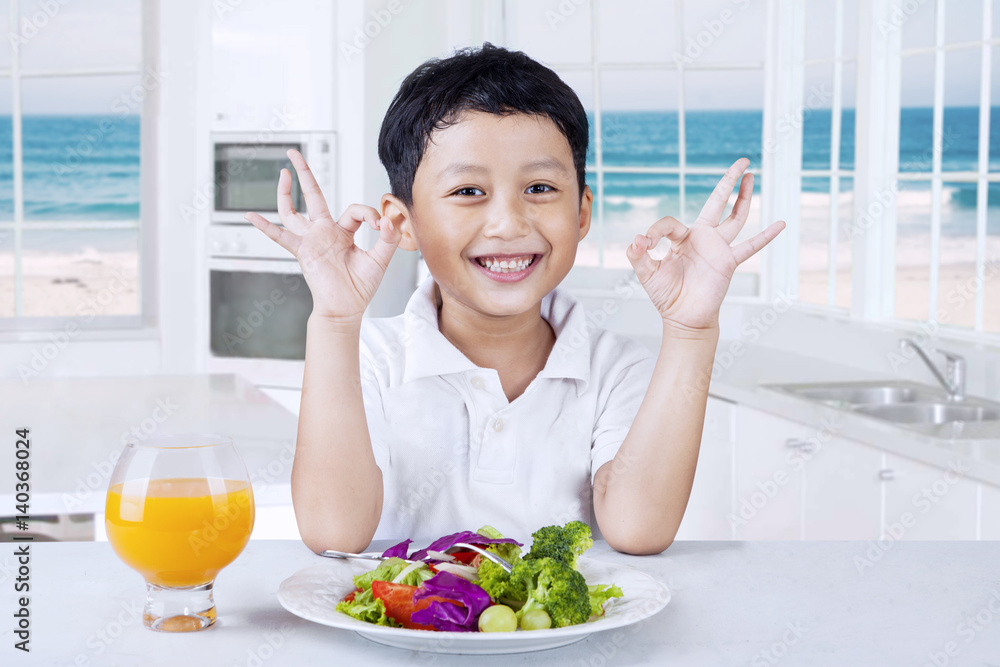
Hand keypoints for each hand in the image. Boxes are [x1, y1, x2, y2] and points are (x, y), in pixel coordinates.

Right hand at [245, 149, 400, 323]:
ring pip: (292, 212)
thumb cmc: (361, 287)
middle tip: (294, 154)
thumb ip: (388, 239)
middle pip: (313, 196)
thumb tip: (390, 219)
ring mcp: (311, 241)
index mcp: (344, 232)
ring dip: (286, 192)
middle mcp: (325, 232)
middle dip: (305, 174)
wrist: (346, 309)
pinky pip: (280, 237)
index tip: (382, 227)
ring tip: (284, 171)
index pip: (355, 211)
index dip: (371, 214)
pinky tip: (250, 216)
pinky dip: (265, 227)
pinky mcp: (303, 252)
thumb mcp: (380, 260)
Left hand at [625, 158, 784, 332]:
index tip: (647, 243)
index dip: (656, 231)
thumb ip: (638, 255)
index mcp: (681, 238)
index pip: (670, 223)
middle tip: (741, 162)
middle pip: (717, 202)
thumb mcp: (646, 273)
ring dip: (744, 196)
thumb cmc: (666, 295)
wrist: (684, 318)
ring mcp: (718, 248)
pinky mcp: (729, 261)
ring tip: (751, 175)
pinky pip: (750, 246)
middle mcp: (702, 238)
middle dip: (727, 181)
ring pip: (735, 217)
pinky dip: (766, 236)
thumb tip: (638, 238)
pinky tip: (781, 223)